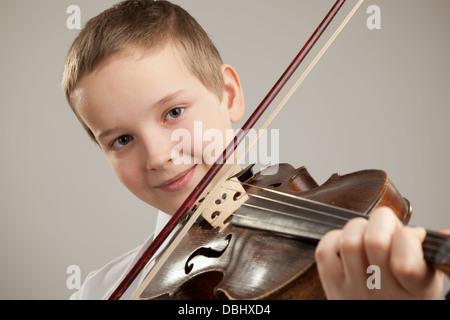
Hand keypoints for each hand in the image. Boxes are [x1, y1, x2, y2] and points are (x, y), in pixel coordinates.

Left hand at [315, 206, 444, 298]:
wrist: (382, 318)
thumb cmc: (405, 298)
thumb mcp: (429, 282)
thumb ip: (432, 256)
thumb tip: (445, 233)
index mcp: (415, 291)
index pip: (406, 262)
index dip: (410, 237)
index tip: (414, 235)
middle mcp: (383, 292)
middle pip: (375, 241)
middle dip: (384, 222)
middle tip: (389, 229)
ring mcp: (354, 290)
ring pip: (350, 241)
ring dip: (359, 227)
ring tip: (368, 234)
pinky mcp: (332, 286)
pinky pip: (325, 252)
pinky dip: (333, 238)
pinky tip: (346, 242)